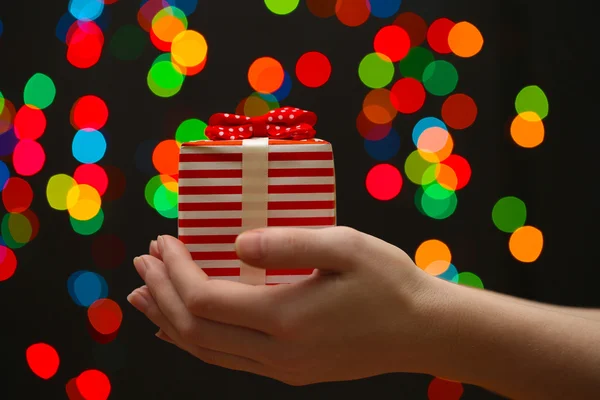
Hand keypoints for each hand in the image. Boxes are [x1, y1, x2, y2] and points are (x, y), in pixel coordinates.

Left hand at [127, 227, 442, 384]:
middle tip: (140, 263)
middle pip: (195, 329)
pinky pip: (227, 359)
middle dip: (161, 294)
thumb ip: (287, 241)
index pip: (205, 298)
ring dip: (170, 320)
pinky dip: (197, 340)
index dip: (175, 269)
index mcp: (286, 318)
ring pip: (206, 351)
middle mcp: (277, 353)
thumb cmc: (389, 282)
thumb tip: (236, 242)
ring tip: (142, 297)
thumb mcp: (345, 245)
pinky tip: (182, 329)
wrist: (423, 331)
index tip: (163, 240)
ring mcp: (282, 368)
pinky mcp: (291, 371)